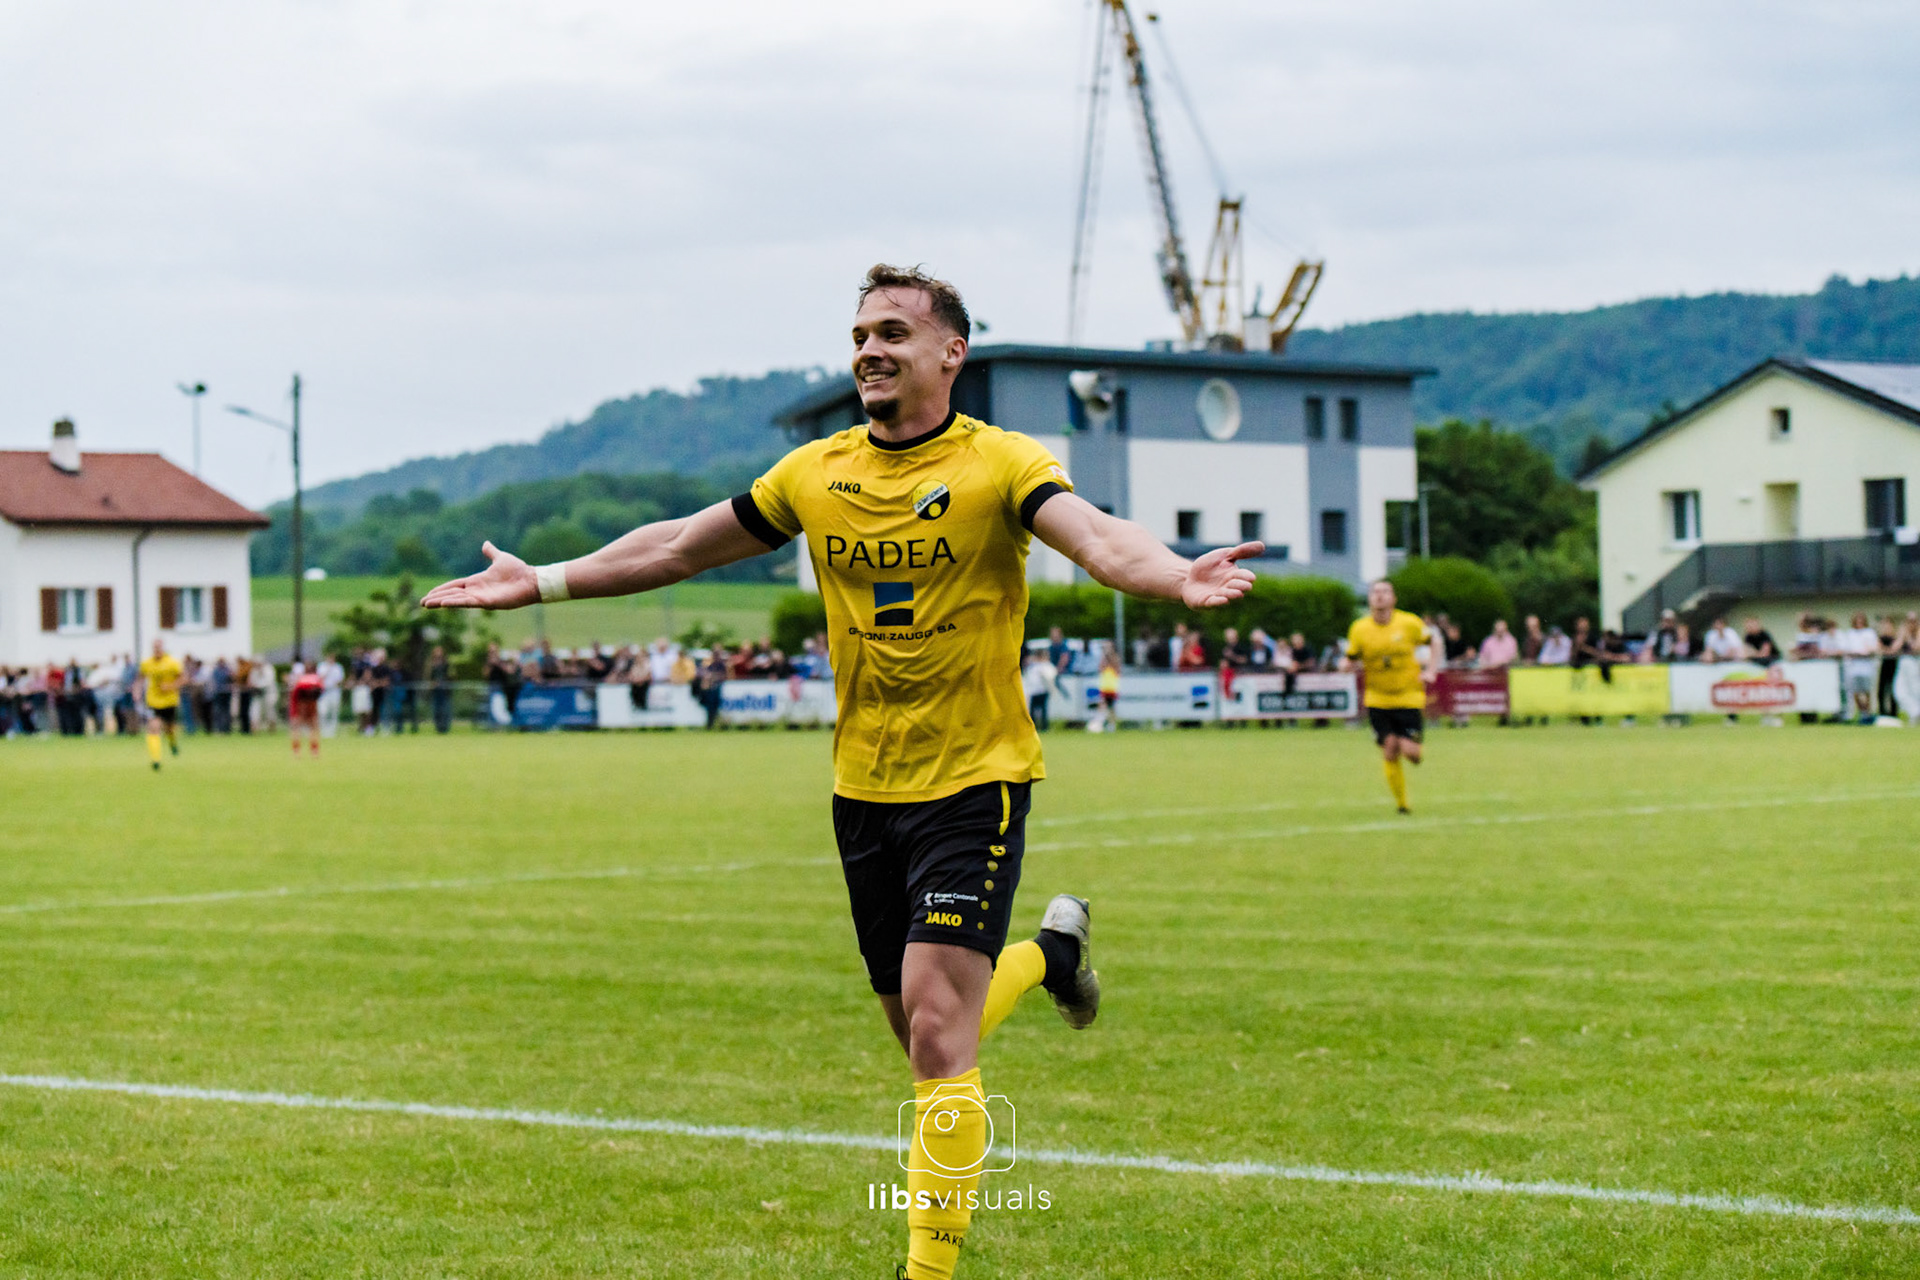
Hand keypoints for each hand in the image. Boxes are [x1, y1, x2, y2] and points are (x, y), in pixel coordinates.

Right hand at [421, 542, 538, 609]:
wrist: (531, 579)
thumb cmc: (518, 571)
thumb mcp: (500, 558)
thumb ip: (491, 552)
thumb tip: (485, 544)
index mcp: (477, 581)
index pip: (455, 586)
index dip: (442, 590)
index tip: (429, 594)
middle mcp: (477, 591)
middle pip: (452, 594)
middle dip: (437, 598)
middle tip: (422, 603)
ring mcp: (482, 598)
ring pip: (457, 600)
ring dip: (442, 602)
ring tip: (427, 605)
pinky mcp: (488, 602)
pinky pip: (468, 603)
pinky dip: (456, 602)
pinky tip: (444, 603)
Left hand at [1181, 541, 1261, 608]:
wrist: (1190, 576)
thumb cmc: (1210, 566)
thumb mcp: (1223, 555)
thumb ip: (1240, 552)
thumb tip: (1262, 545)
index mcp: (1234, 575)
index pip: (1244, 576)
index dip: (1247, 577)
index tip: (1251, 577)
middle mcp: (1228, 587)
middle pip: (1238, 587)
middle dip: (1241, 586)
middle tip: (1246, 586)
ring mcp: (1217, 596)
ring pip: (1227, 596)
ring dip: (1232, 595)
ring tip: (1237, 593)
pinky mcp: (1205, 602)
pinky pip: (1213, 603)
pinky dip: (1219, 602)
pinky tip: (1223, 600)